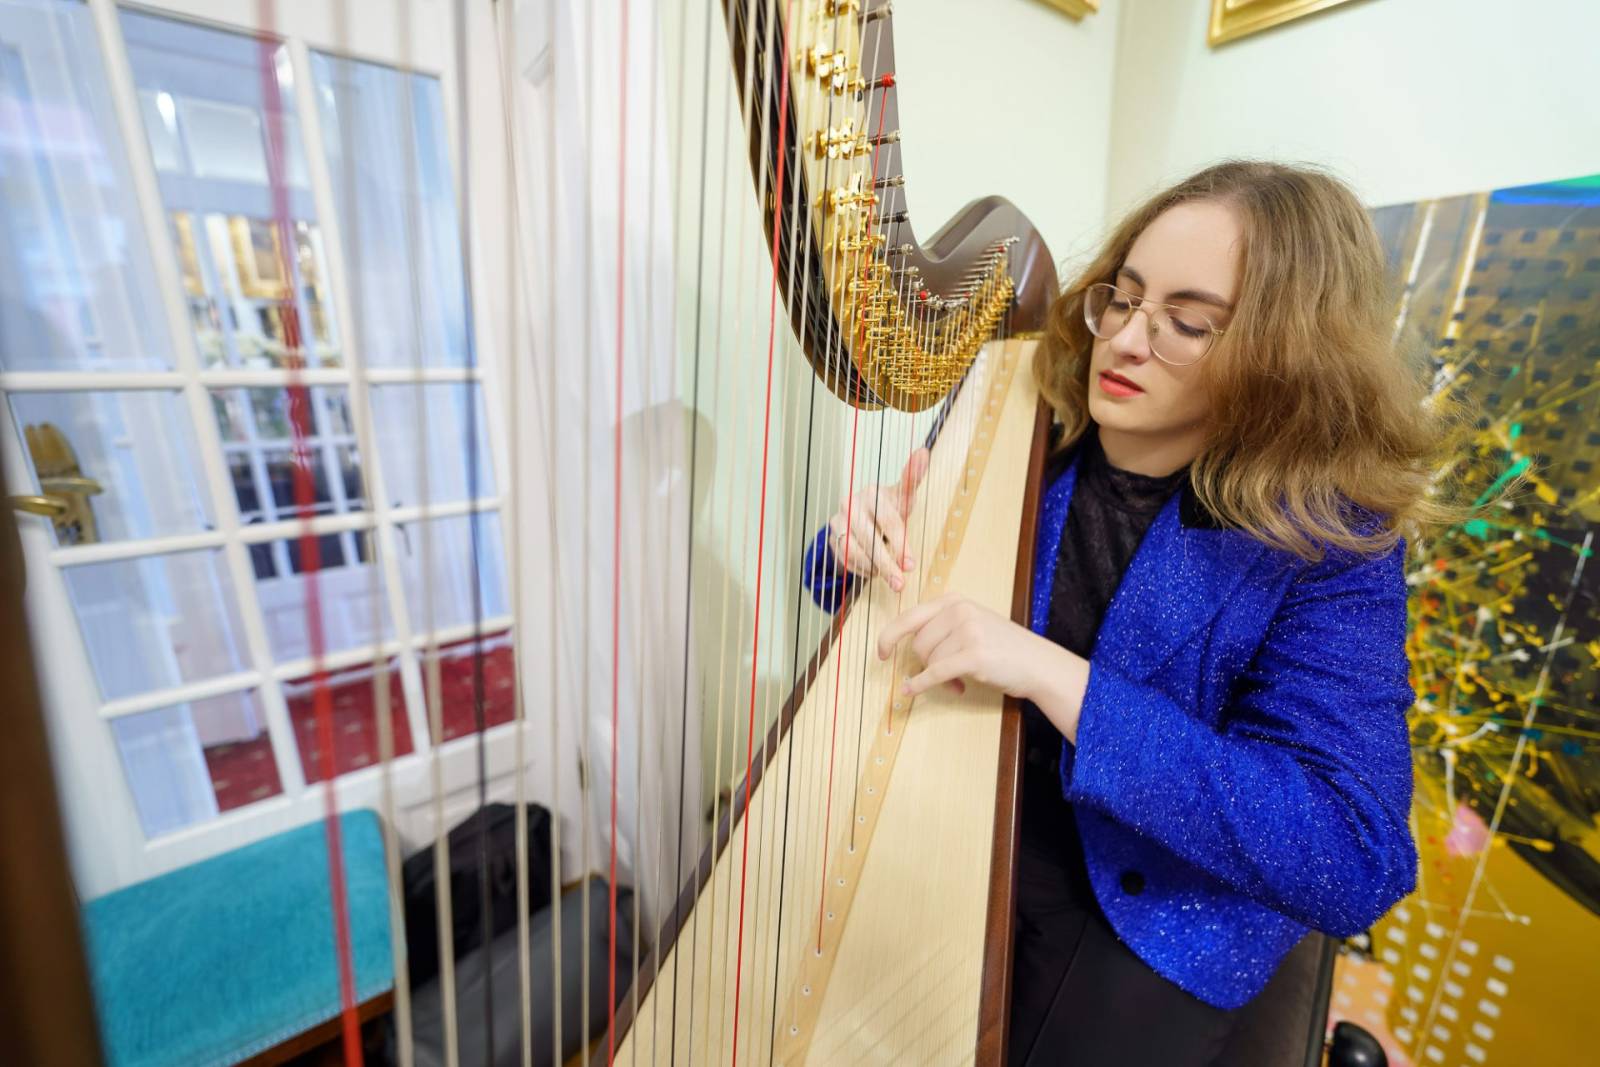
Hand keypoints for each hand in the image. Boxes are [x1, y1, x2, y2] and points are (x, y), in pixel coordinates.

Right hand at [826, 447, 929, 592]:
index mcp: (873, 492)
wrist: (861, 515)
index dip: (900, 543)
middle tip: (902, 581)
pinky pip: (846, 558)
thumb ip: (912, 478)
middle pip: (872, 538)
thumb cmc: (887, 507)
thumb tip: (923, 451)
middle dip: (889, 563)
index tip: (910, 564)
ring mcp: (838, 520)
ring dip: (875, 568)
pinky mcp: (831, 536)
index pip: (889, 520)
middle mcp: (852, 502)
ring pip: (855, 550)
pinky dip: (862, 568)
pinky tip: (874, 571)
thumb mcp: (903, 496)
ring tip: (892, 580)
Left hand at [876, 594, 1090, 741]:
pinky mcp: (974, 655)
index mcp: (955, 600)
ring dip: (939, 677)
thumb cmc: (1002, 647)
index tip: (881, 653)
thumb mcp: (971, 624)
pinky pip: (935, 673)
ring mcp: (967, 630)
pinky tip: (911, 691)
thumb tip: (904, 645)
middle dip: (926, 663)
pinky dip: (920, 684)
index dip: (889, 636)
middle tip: (946, 674)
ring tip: (960, 680)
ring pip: (929, 660)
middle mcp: (959, 610)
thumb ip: (941, 627)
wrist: (1037, 663)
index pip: (909, 617)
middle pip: (918, 644)